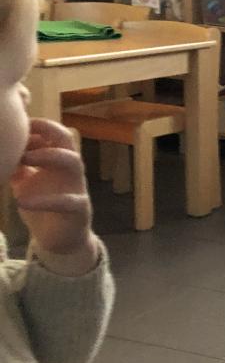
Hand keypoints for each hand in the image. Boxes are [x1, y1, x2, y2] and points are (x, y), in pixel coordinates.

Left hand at [11, 119, 94, 257]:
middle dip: (49, 130)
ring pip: (74, 162)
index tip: (20, 123)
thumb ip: (17, 167)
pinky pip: (67, 201)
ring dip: (50, 155)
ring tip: (26, 158)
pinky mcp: (79, 209)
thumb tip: (5, 151)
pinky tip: (21, 202)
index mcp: (58, 161)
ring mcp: (77, 187)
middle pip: (68, 140)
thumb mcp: (25, 183)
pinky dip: (44, 200)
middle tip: (26, 131)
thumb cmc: (43, 206)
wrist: (60, 239)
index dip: (39, 125)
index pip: (54, 134)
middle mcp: (70, 170)